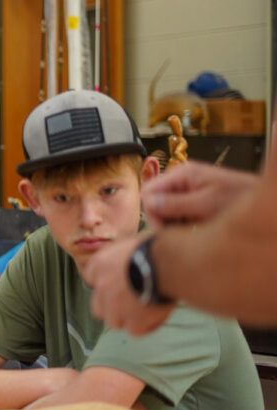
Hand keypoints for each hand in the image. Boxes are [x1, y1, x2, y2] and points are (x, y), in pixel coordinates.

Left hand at [83, 236, 175, 335]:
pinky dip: (146, 326)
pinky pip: (135, 331)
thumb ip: (123, 253)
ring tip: (145, 310)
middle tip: (131, 302)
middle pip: (98, 307)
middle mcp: (101, 286)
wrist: (170, 261)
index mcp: (99, 264)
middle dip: (112, 307)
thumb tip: (129, 254)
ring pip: (114, 321)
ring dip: (127, 318)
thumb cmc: (157, 247)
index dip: (106, 284)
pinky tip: (156, 316)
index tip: (118, 284)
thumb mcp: (132, 241)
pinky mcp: (132, 321)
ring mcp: (115, 306)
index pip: (92, 278)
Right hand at [142, 162, 257, 227]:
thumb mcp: (206, 205)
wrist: (268, 206)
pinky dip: (182, 224)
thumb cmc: (241, 202)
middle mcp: (182, 179)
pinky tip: (195, 228)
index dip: (152, 211)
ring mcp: (188, 189)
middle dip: (163, 219)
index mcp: (183, 173)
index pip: (148, 191)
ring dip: (173, 223)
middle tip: (179, 233)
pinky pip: (176, 213)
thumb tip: (148, 203)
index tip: (164, 228)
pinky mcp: (194, 200)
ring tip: (192, 230)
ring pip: (164, 210)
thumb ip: (174, 204)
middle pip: (154, 201)